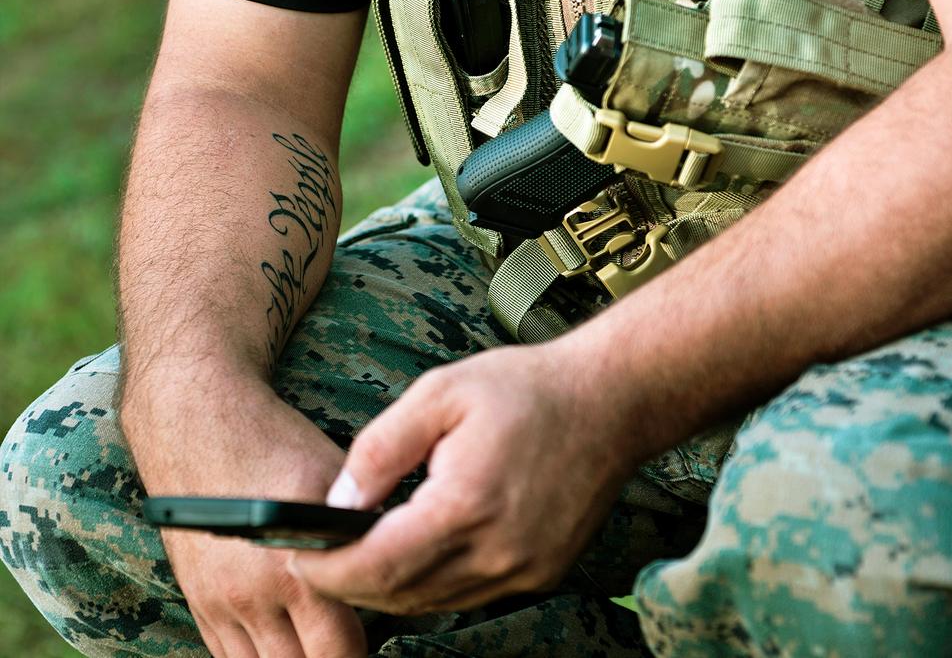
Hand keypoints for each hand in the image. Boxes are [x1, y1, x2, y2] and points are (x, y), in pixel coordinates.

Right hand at [124, 380, 366, 656]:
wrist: (200, 425)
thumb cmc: (278, 448)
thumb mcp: (338, 486)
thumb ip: (365, 537)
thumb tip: (401, 570)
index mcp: (297, 570)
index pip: (339, 653)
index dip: (362, 654)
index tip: (380, 645)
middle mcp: (253, 596)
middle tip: (352, 643)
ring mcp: (220, 603)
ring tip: (321, 643)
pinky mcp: (199, 600)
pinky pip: (229, 656)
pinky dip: (261, 655)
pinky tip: (286, 642)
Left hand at [288, 344, 636, 613]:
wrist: (612, 401)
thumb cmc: (526, 389)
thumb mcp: (439, 394)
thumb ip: (379, 449)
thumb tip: (337, 502)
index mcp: (466, 505)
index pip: (375, 565)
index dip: (327, 570)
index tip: (298, 557)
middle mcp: (498, 551)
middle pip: (399, 595)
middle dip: (351, 583)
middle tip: (322, 557)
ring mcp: (525, 570)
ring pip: (434, 604)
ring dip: (391, 587)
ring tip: (364, 553)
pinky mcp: (542, 573)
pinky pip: (471, 596)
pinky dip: (434, 584)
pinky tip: (421, 551)